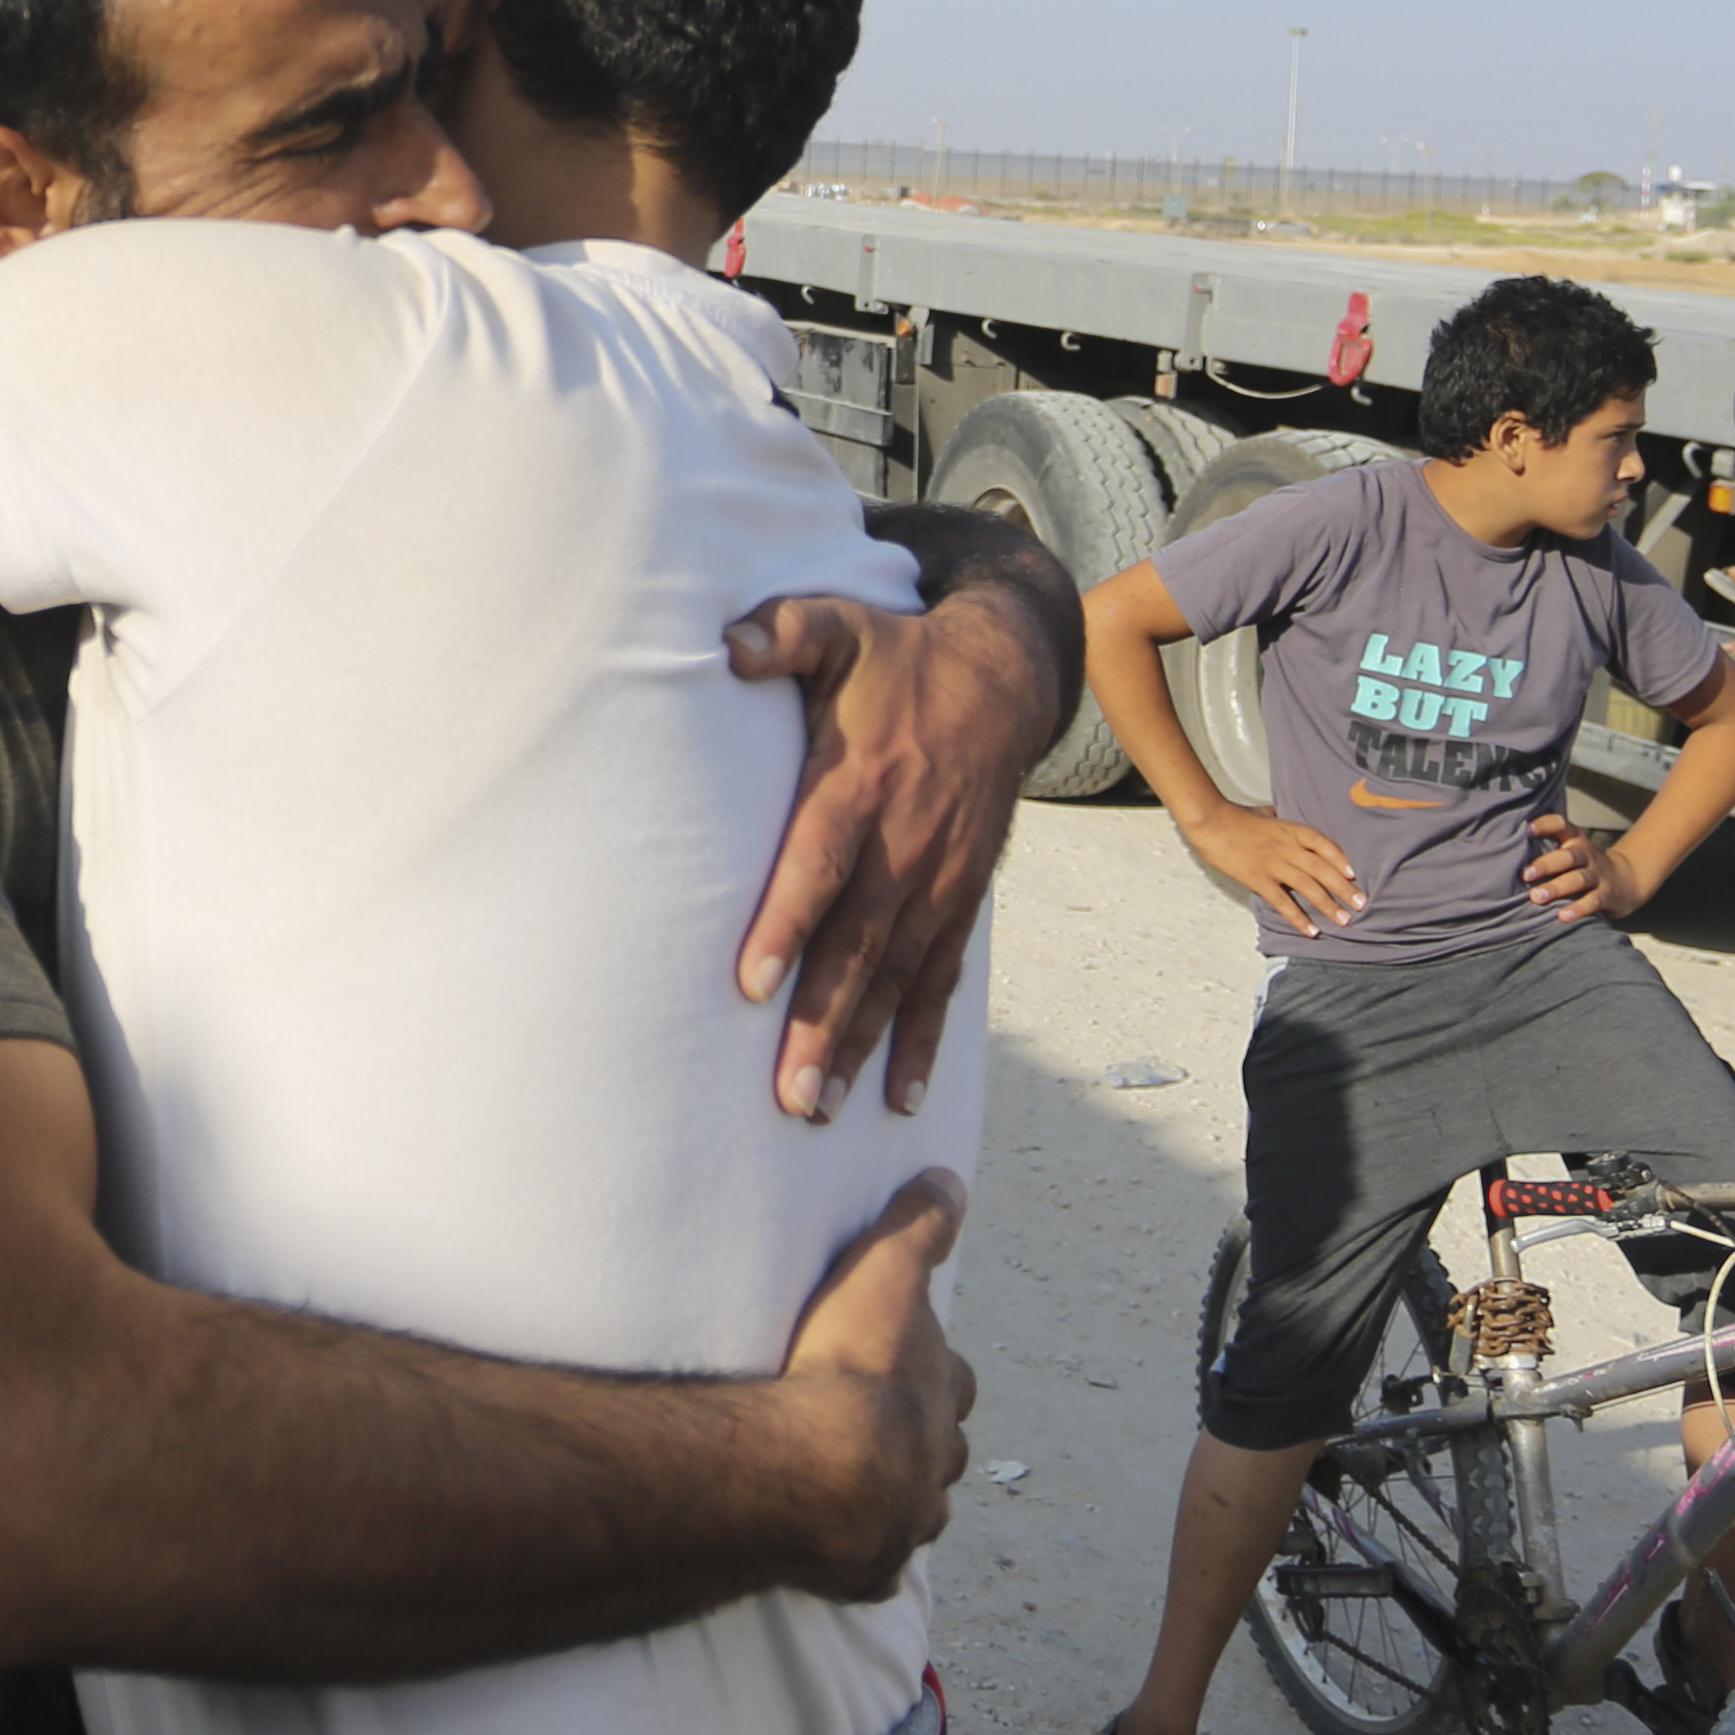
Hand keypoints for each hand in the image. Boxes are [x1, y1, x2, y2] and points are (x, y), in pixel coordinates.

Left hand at [725, 590, 1048, 1119]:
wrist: (1002, 676)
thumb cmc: (897, 655)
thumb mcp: (841, 624)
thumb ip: (785, 630)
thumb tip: (732, 643)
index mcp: (861, 783)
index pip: (820, 861)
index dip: (788, 922)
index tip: (751, 983)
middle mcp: (905, 841)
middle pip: (859, 943)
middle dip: (823, 1021)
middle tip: (788, 1093)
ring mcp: (940, 878)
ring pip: (897, 975)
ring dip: (862, 1045)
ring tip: (820, 1110)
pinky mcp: (963, 898)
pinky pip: (943, 978)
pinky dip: (924, 1039)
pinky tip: (903, 1097)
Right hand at [769, 1171, 976, 1602]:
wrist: (817, 1470)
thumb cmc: (851, 1366)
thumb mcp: (884, 1271)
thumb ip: (917, 1224)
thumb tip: (951, 1179)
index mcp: (941, 1394)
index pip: (956, 1378)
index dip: (936, 1366)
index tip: (912, 1357)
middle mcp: (935, 1461)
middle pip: (945, 1449)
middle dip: (924, 1437)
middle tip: (884, 1424)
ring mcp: (905, 1521)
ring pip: (921, 1511)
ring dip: (901, 1497)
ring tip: (863, 1484)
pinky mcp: (868, 1569)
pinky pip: (874, 1569)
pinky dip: (864, 1558)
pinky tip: (840, 1551)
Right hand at [1180, 803, 1364, 934]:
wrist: (1210, 822)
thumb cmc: (1236, 817)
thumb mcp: (1266, 813)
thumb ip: (1282, 822)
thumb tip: (1287, 821)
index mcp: (1291, 830)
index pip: (1324, 844)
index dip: (1341, 860)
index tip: (1354, 874)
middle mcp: (1288, 848)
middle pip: (1322, 869)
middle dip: (1344, 888)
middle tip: (1361, 904)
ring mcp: (1274, 864)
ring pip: (1308, 887)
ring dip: (1328, 905)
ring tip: (1344, 920)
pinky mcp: (1258, 879)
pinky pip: (1283, 901)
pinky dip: (1298, 917)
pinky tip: (1310, 930)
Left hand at [1518, 810, 1638, 920]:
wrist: (1625, 880)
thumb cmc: (1582, 865)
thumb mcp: (1569, 851)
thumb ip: (1545, 849)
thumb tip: (1502, 853)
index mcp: (1574, 839)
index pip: (1561, 824)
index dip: (1545, 825)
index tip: (1526, 829)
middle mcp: (1586, 854)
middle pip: (1568, 856)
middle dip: (1546, 864)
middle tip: (1525, 875)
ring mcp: (1598, 874)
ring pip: (1578, 879)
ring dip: (1557, 887)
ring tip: (1537, 897)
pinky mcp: (1606, 894)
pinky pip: (1593, 901)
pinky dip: (1578, 909)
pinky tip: (1562, 916)